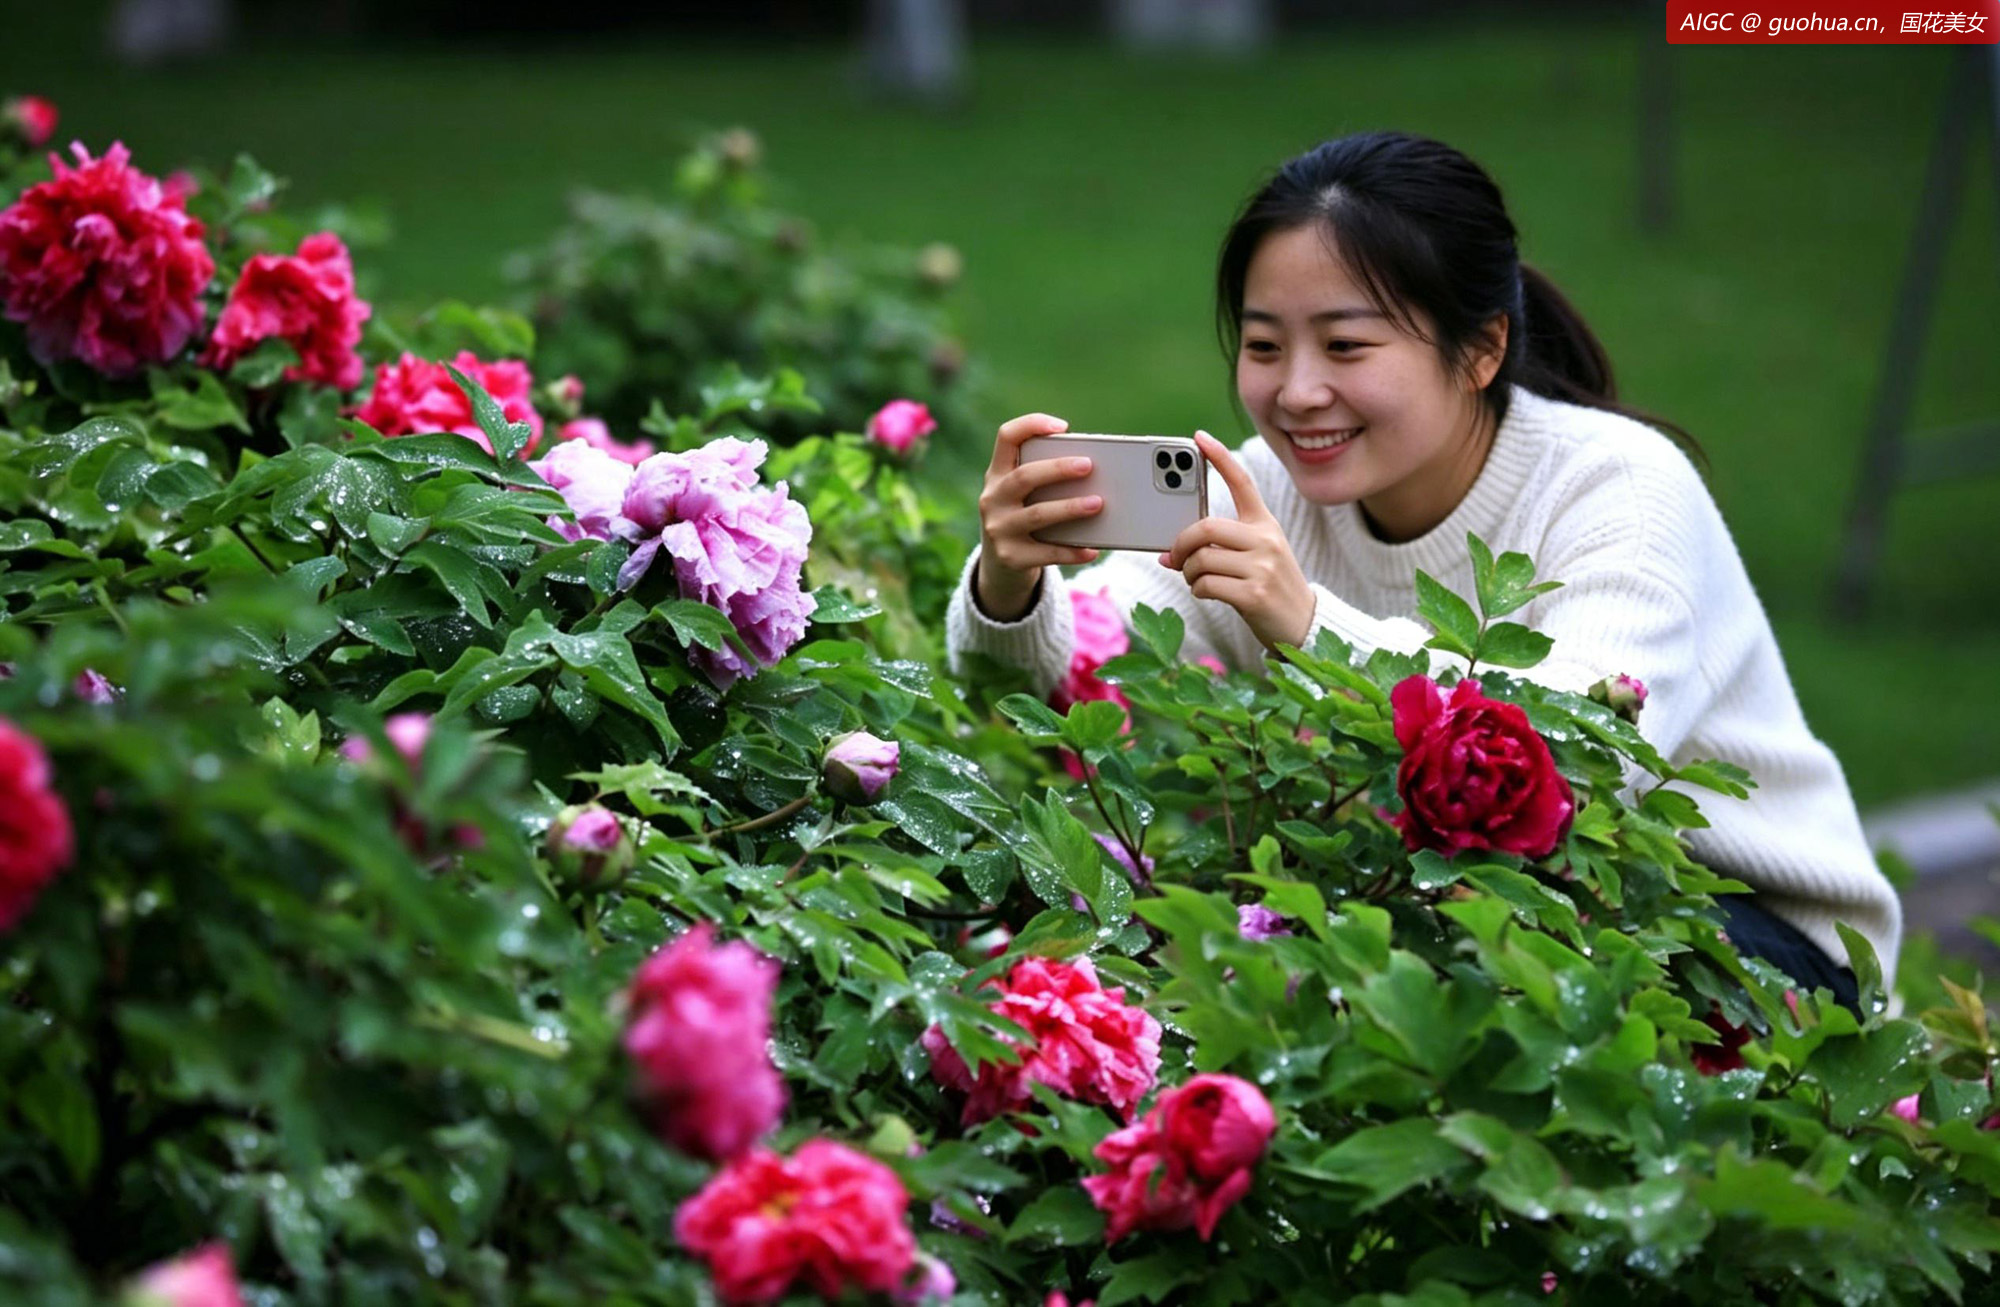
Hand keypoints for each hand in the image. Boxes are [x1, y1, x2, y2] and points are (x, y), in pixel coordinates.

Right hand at [974, 413, 1103, 619]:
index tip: (1062, 427)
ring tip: (1098, 503)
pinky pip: (1046, 552)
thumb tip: (1095, 474)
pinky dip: (1072, 551)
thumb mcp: (1022, 494)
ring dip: (1070, 508)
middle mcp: (993, 498)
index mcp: (997, 474)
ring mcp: (998, 529)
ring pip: (1037, 514)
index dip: (1031, 425)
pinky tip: (1092, 549)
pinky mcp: (1011, 557)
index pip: (1006, 437)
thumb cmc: (1023, 517)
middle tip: (1088, 465)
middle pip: (1024, 476)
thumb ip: (1044, 479)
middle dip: (1058, 469)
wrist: (999, 565)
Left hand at [1159, 431, 1315, 651]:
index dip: (1219, 458)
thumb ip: (1218, 548)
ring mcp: (1262, 567)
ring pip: (1202, 558)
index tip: (1199, 438)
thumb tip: (1167, 554)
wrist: (1303, 625)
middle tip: (1174, 556)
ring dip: (1188, 571)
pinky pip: (1206, 585)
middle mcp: (1266, 540)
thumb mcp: (1254, 558)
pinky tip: (1205, 593)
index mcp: (1265, 524)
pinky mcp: (1254, 594)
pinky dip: (1197, 590)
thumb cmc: (1269, 587)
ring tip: (1194, 578)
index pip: (1241, 483)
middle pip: (1206, 526)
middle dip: (1181, 543)